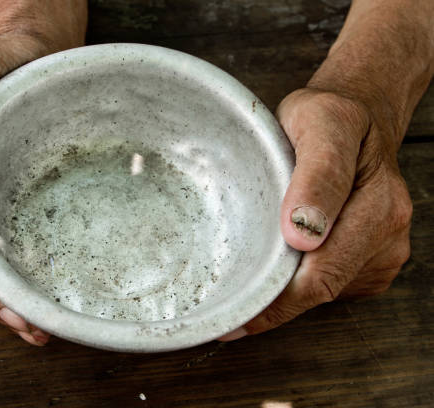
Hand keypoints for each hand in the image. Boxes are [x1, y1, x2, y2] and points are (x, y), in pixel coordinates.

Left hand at [221, 89, 411, 339]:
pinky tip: (277, 264)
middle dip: (273, 306)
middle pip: (323, 291)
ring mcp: (384, 249)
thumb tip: (305, 234)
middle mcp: (388, 234)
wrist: (357, 116)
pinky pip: (334, 283)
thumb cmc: (330, 117)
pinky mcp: (374, 257)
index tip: (235, 318)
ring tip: (247, 281)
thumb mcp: (320, 122)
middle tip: (228, 313)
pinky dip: (300, 279)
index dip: (276, 305)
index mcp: (377, 204)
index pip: (322, 276)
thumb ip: (318, 174)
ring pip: (327, 291)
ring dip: (286, 292)